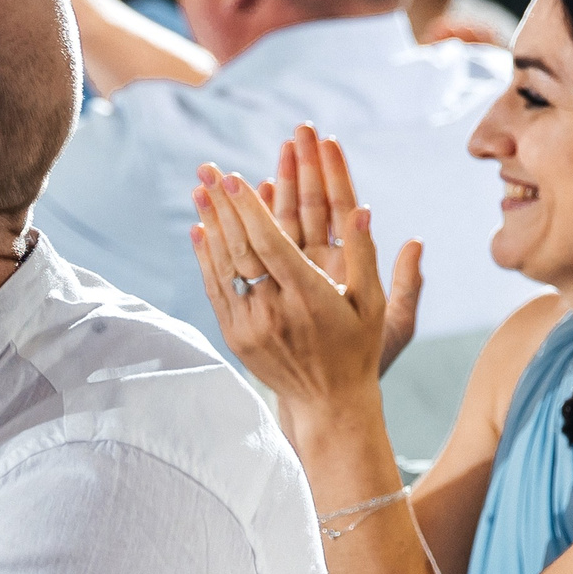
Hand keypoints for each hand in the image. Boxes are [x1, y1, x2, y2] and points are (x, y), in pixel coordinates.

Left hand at [189, 150, 410, 445]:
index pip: (271, 243)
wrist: (329, 405)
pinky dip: (206, 258)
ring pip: (224, 266)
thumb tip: (361, 211)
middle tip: (207, 168)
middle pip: (241, 248)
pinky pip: (216, 290)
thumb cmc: (359, 350)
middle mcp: (275, 311)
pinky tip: (199, 230)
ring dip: (210, 224)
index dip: (250, 208)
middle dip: (224, 205)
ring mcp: (251, 326)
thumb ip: (365, 257)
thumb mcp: (374, 306)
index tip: (234, 177)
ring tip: (198, 189)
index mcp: (310, 298)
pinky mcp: (236, 337)